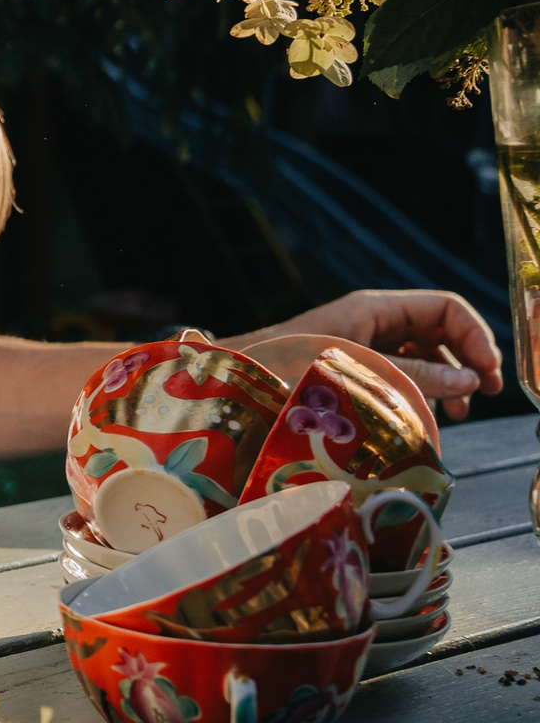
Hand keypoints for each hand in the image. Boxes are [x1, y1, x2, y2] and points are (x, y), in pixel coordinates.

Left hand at [234, 289, 504, 421]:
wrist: (233, 381)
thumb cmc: (282, 365)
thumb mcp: (355, 370)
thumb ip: (412, 376)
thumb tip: (470, 380)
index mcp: (374, 307)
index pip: (446, 307)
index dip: (475, 335)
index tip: (489, 373)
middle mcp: (374, 321)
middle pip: (441, 331)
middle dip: (468, 360)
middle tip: (487, 395)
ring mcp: (366, 343)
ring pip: (426, 355)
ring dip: (449, 380)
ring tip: (460, 412)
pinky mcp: (356, 367)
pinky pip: (403, 372)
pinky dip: (422, 391)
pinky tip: (428, 414)